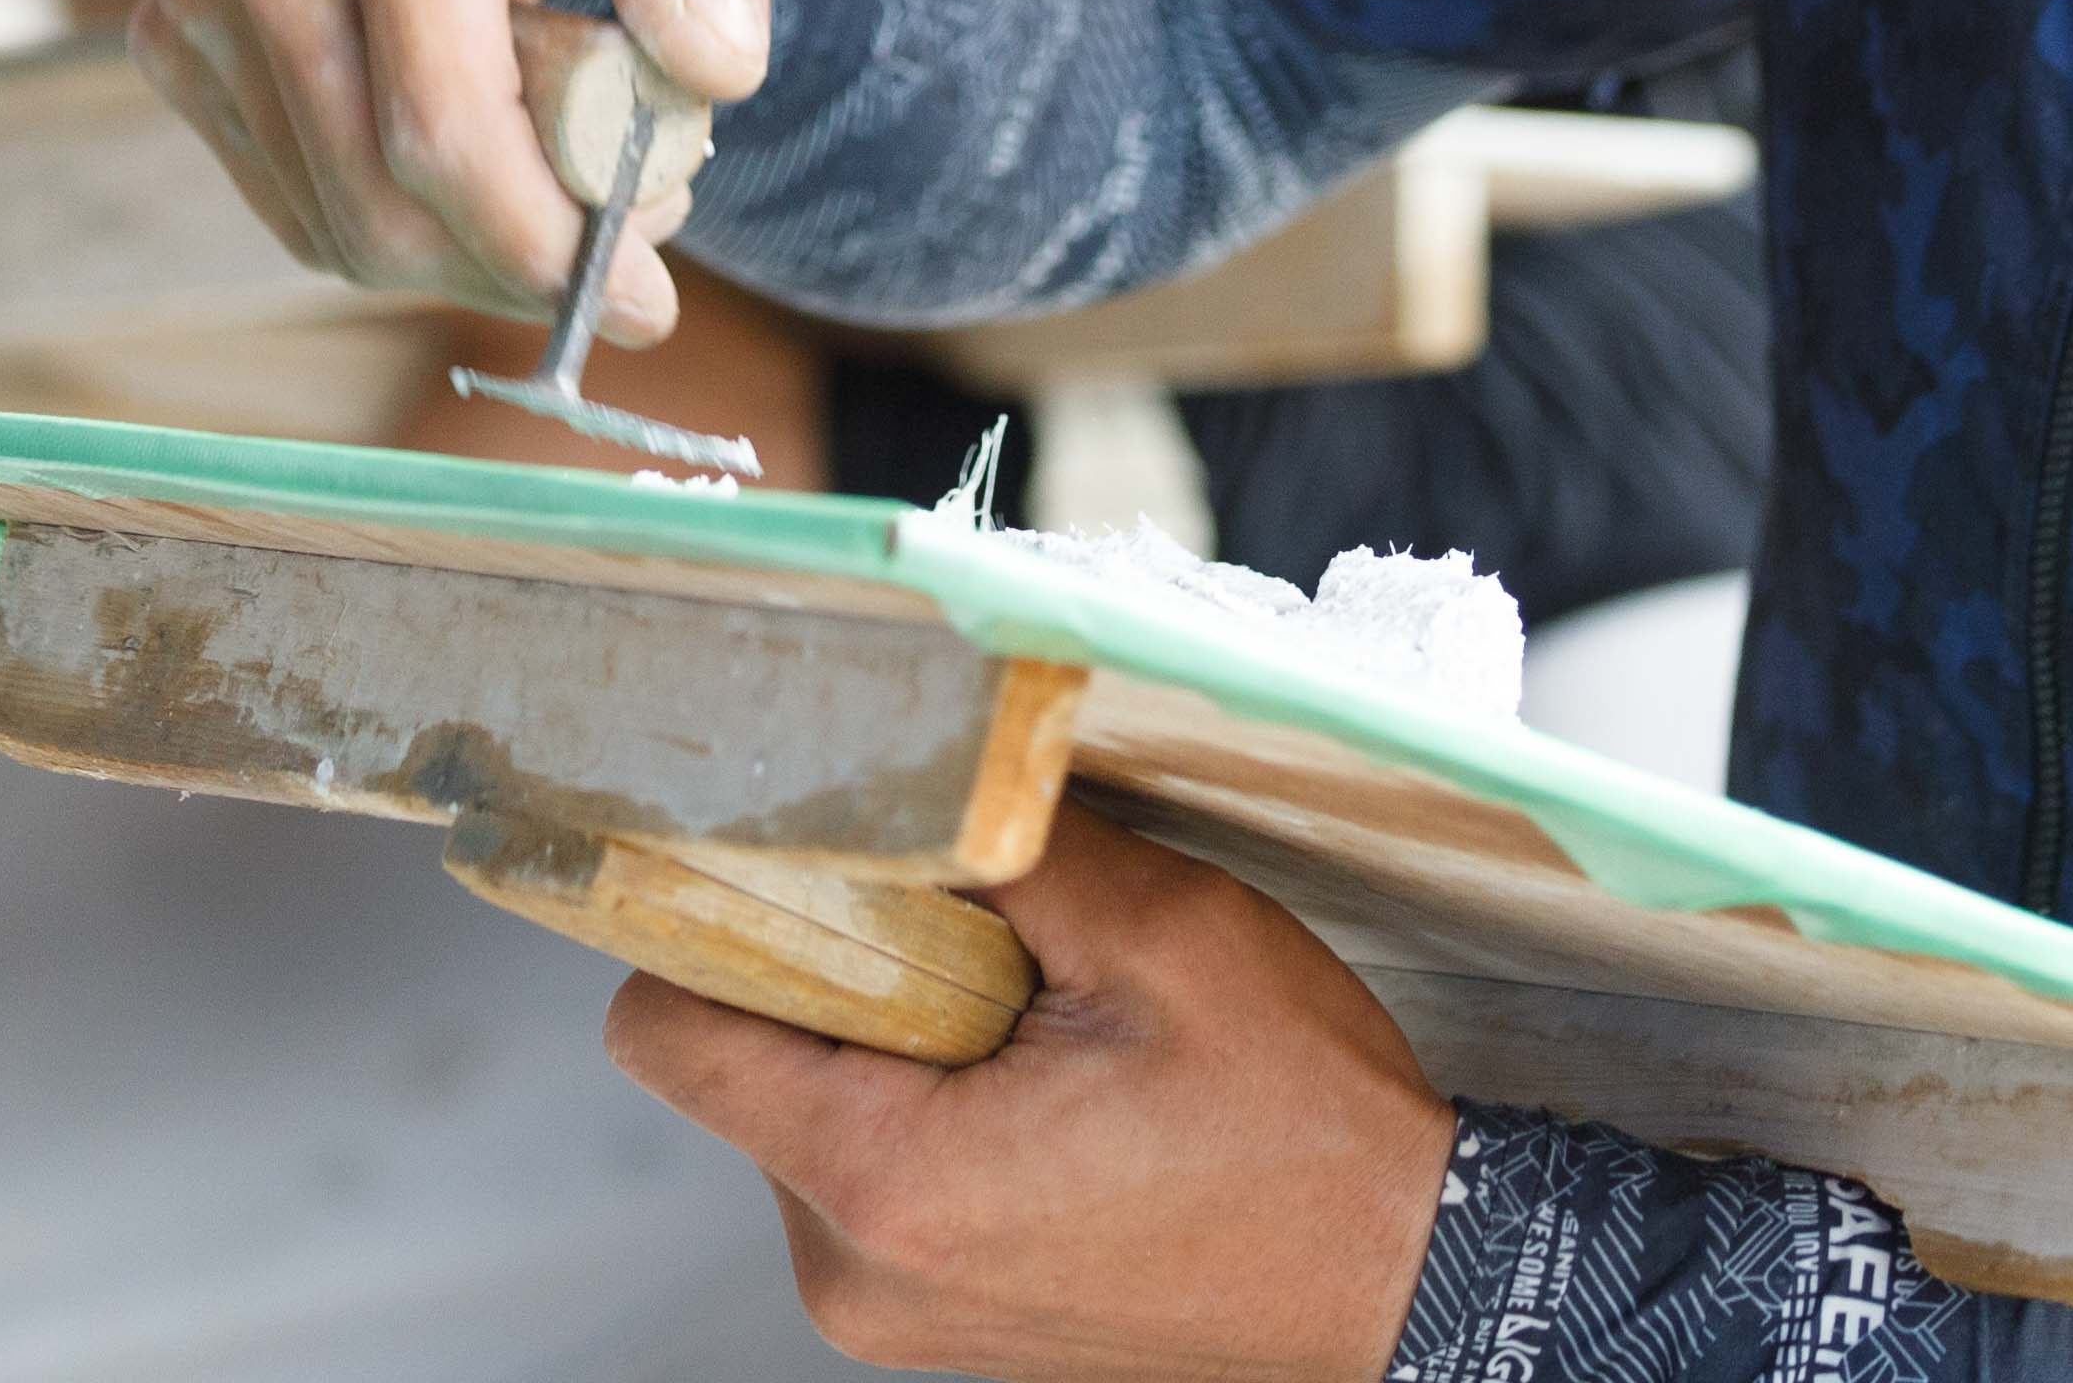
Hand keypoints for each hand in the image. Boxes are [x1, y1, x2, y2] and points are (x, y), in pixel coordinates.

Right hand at [128, 0, 784, 333]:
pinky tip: (475, 146)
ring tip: (566, 159)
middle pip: (380, 202)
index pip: (440, 123)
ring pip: (337, 227)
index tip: (646, 300)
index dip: (543, 242)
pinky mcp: (178, 37)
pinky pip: (299, 209)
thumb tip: (711, 68)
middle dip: (518, 259)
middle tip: (630, 227)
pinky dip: (400, 223)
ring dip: (468, 249)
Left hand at [612, 805, 1454, 1380]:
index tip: (814, 865)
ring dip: (893, 1039)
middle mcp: (853, 1269)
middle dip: (837, 975)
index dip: (718, 922)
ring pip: (804, 1109)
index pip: (667, 1029)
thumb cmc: (1301, 1128)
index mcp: (882, 1181)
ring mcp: (892, 1308)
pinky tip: (1052, 1088)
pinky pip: (870, 1167)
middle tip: (989, 949)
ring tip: (1044, 1031)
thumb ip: (1004, 842)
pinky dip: (930, 1102)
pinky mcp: (936, 1312)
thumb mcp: (1161, 935)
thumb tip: (902, 761)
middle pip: (737, 1062)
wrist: (1405, 1277)